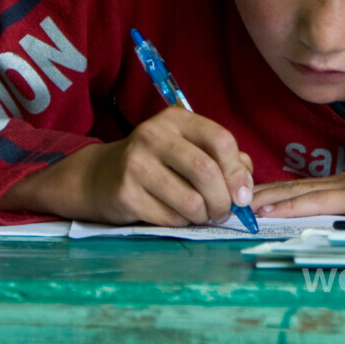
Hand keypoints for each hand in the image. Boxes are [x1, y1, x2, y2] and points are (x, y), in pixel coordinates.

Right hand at [0, 106, 254, 225]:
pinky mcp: (125, 194)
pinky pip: (170, 218)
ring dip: (203, 216)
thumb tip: (245, 185)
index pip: (221, 140)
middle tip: (224, 212)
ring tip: (200, 215)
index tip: (242, 195)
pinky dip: (182, 223)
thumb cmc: (157, 163)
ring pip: (190, 200)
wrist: (99, 176)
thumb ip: (223, 159)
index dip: (238, 171)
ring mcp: (136, 164)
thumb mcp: (188, 148)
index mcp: (176, 119)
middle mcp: (154, 136)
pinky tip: (176, 216)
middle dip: (223, 200)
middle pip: (207, 172)